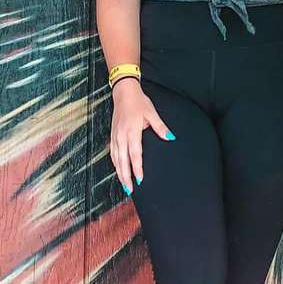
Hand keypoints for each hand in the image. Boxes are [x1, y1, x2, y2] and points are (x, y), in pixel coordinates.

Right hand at [110, 78, 173, 193]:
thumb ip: (160, 127)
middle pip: (122, 161)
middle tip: (130, 190)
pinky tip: (119, 170)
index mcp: (132, 131)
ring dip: (120, 173)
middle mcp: (121, 136)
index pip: (135, 154)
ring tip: (124, 185)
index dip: (137, 168)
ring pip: (116, 159)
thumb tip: (170, 138)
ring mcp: (115, 136)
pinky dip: (115, 164)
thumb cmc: (138, 102)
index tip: (140, 179)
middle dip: (126, 176)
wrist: (124, 93)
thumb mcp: (152, 113)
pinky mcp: (113, 135)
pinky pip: (112, 153)